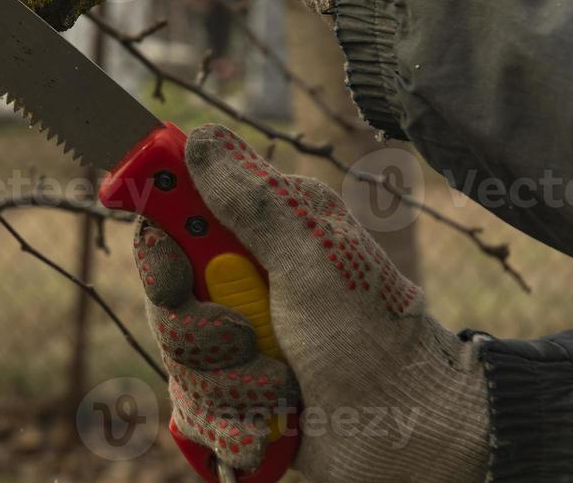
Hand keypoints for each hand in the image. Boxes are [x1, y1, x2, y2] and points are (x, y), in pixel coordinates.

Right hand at [134, 125, 488, 481]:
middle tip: (248, 340)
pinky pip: (194, 417)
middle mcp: (236, 287)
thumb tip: (200, 137)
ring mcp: (232, 348)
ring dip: (230, 388)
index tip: (176, 274)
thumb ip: (251, 198)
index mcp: (255, 237)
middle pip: (161, 303)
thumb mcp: (314, 256)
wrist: (413, 435)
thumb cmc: (374, 338)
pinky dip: (233, 429)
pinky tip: (270, 429)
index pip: (167, 224)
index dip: (158, 251)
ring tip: (284, 392)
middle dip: (201, 335)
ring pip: (177, 366)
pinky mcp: (233, 403)